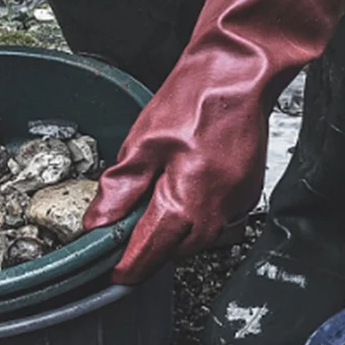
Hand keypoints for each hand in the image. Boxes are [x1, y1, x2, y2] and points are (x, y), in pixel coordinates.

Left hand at [83, 69, 270, 281]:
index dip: (126, 267)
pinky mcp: (246, 193)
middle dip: (149, 248)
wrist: (239, 71)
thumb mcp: (142, 143)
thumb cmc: (197, 99)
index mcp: (185, 204)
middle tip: (125, 233)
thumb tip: (98, 221)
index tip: (111, 273)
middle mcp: (216, 214)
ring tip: (153, 205)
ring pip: (197, 239)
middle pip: (174, 253)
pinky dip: (195, 215)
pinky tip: (181, 190)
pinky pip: (216, 220)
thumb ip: (120, 188)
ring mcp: (236, 204)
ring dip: (173, 233)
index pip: (149, 255)